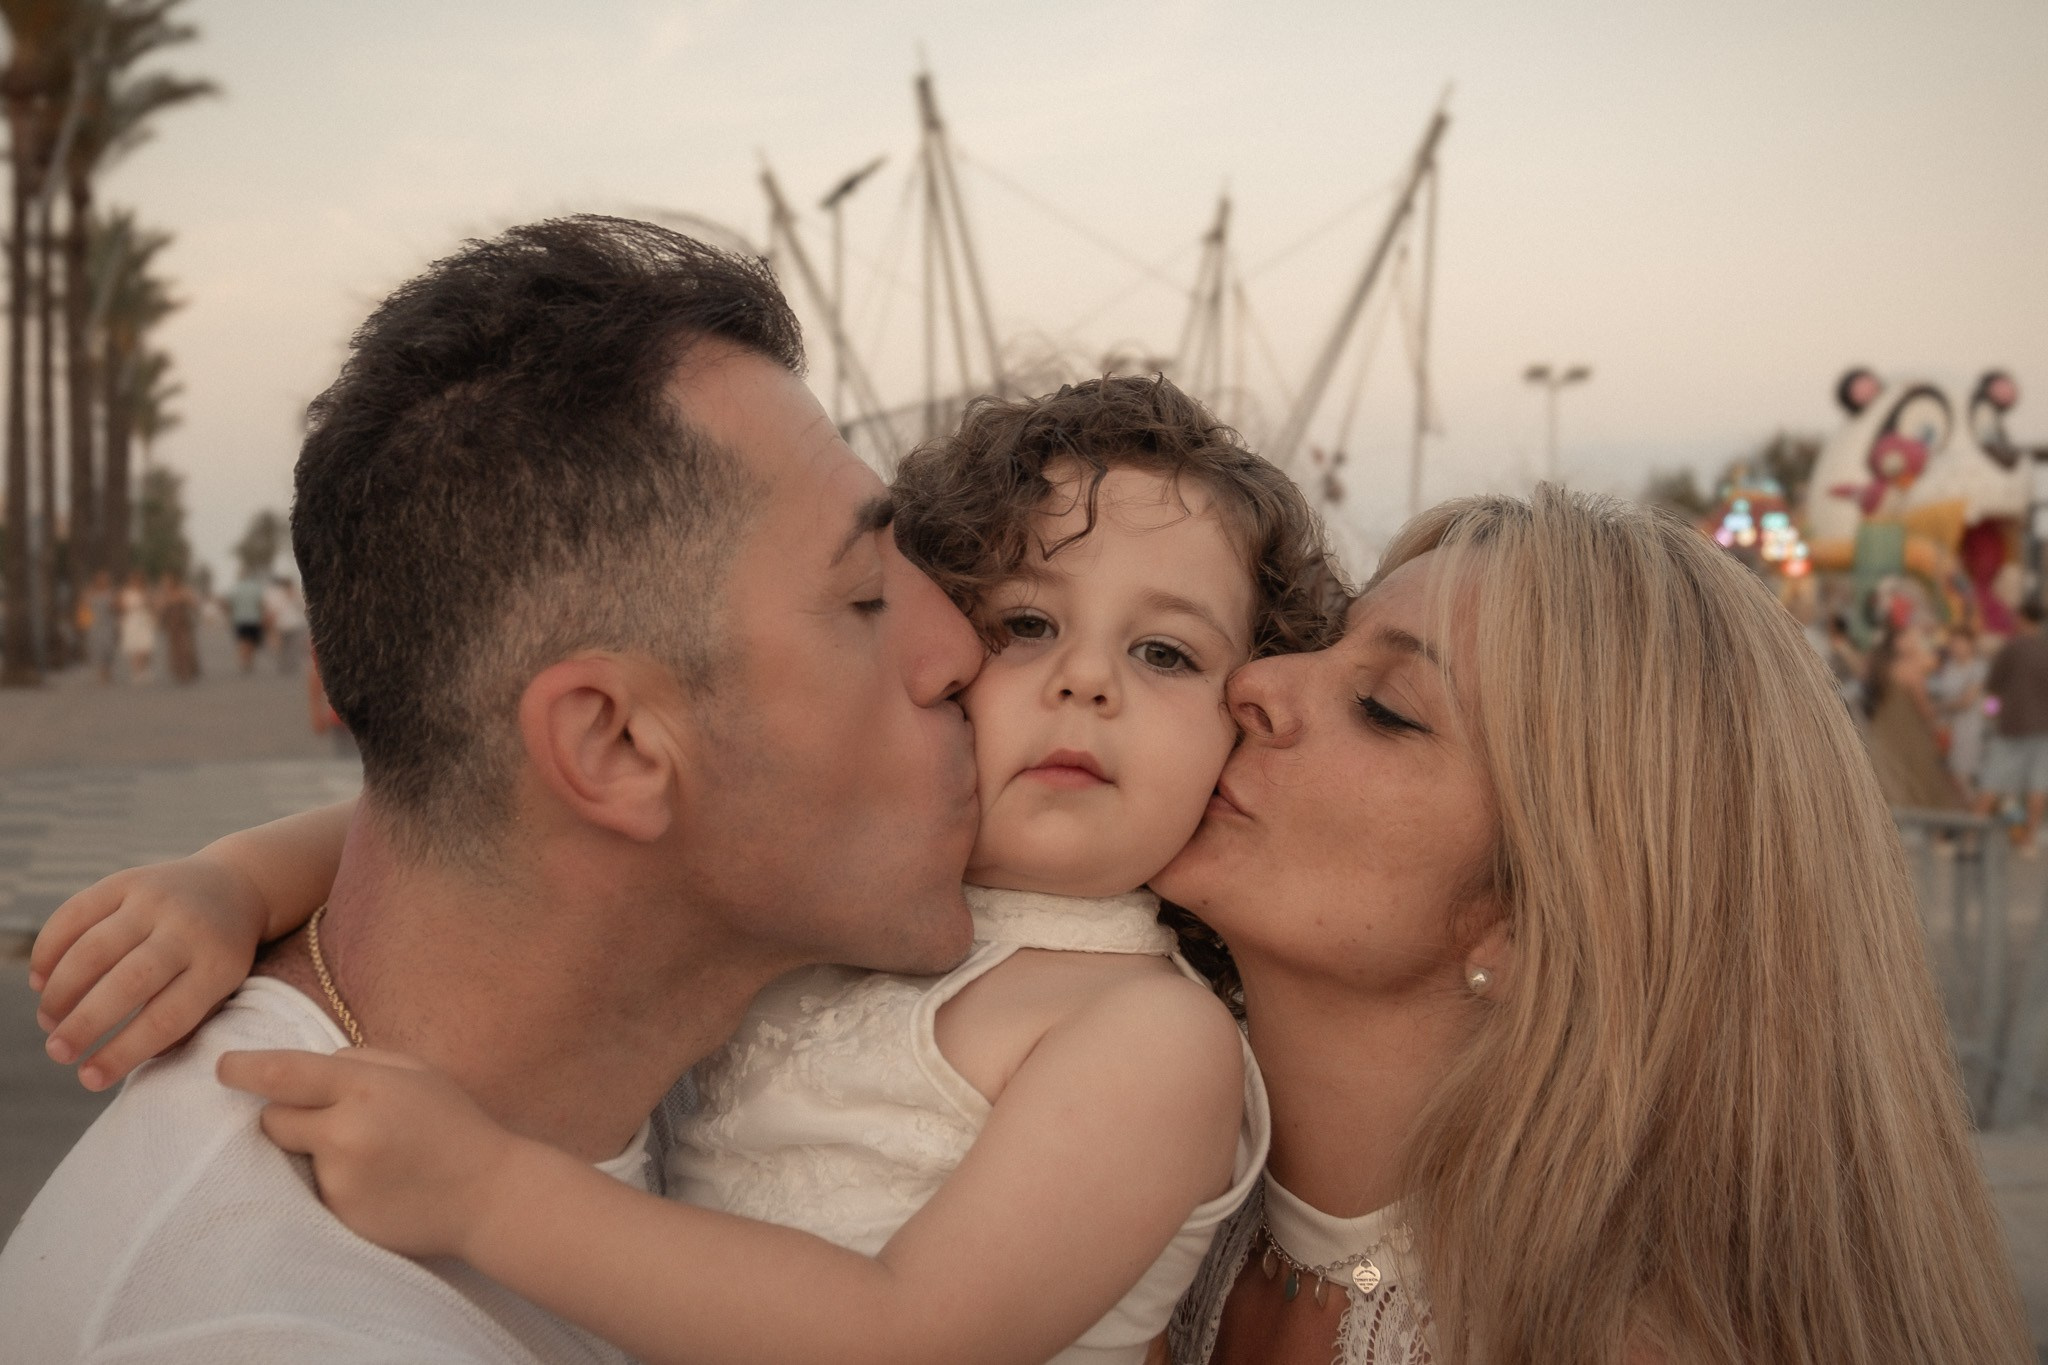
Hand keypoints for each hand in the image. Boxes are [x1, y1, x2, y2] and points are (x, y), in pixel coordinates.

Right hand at [32, 856, 270, 1088]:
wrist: (237, 886)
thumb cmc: (218, 956)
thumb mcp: (220, 990)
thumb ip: (177, 1025)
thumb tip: (110, 1065)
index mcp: (219, 966)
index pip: (167, 1018)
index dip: (123, 1052)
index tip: (88, 1079)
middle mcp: (189, 929)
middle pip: (130, 982)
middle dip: (86, 1023)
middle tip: (58, 1052)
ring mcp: (157, 900)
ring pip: (95, 948)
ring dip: (61, 990)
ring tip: (48, 1021)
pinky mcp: (128, 880)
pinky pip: (75, 914)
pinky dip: (49, 949)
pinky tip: (39, 981)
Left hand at [217, 1047, 525, 1260]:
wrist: (488, 1195)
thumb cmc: (453, 1124)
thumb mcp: (416, 1072)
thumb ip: (360, 1060)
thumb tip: (307, 1068)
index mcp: (366, 1087)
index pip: (284, 1073)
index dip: (245, 1068)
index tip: (223, 1067)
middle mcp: (345, 1132)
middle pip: (273, 1119)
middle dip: (289, 1116)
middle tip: (331, 1121)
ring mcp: (339, 1180)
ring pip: (293, 1158)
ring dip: (315, 1153)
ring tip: (368, 1158)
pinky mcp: (338, 1217)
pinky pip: (313, 1192)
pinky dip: (333, 1186)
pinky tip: (373, 1186)